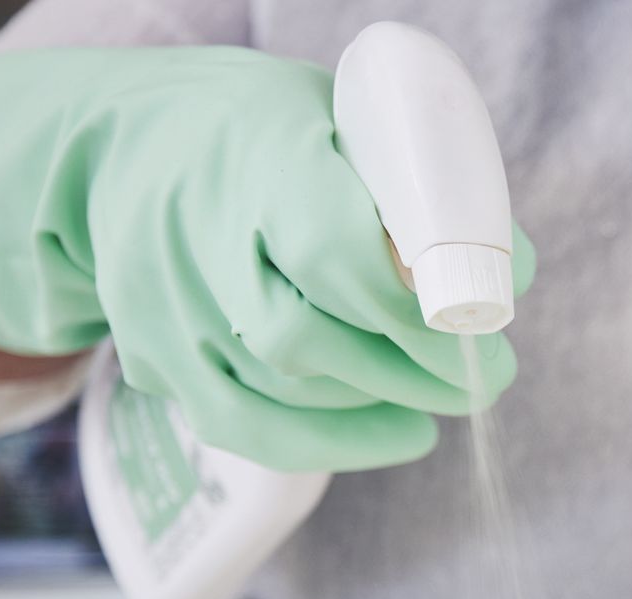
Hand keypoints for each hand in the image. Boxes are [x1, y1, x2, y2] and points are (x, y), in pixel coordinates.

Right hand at [0, 46, 535, 471]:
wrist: (120, 150)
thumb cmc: (263, 134)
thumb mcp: (341, 120)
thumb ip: (419, 190)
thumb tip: (511, 273)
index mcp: (252, 160)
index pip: (333, 253)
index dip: (413, 309)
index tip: (480, 328)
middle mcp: (192, 237)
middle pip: (307, 336)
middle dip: (415, 368)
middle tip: (489, 375)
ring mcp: (164, 307)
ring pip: (283, 388)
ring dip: (384, 402)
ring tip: (447, 392)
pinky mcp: (155, 359)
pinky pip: (247, 428)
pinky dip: (337, 444)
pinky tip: (400, 434)